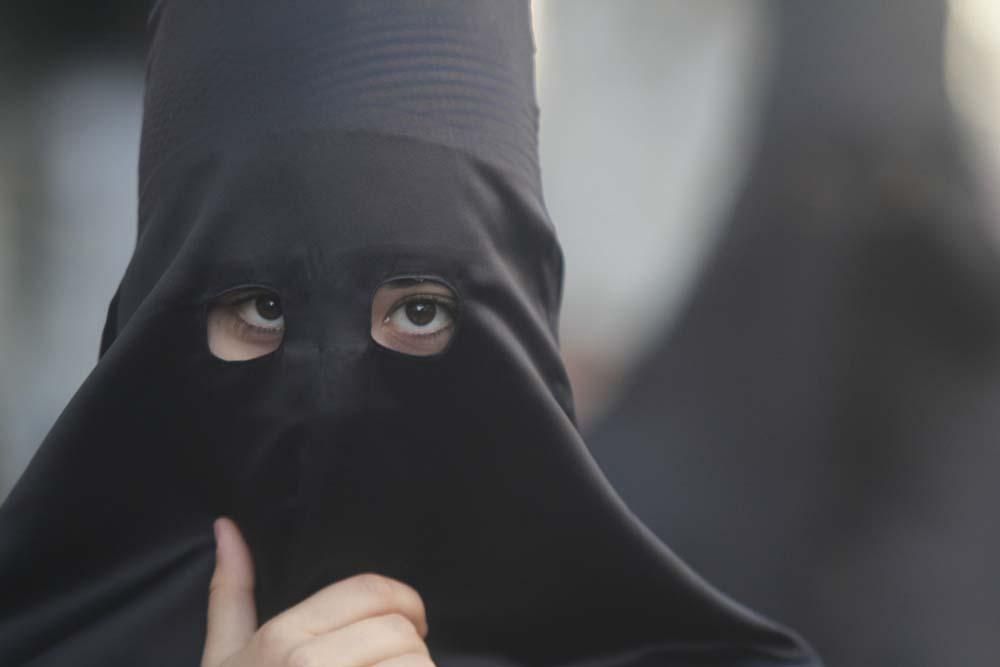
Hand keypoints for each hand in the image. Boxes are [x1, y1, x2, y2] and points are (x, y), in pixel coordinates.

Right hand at [202, 517, 432, 666]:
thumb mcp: (225, 657)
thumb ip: (230, 594)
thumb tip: (227, 527)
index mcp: (281, 639)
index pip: (373, 592)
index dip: (405, 603)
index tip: (408, 622)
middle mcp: (307, 665)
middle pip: (402, 631)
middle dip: (413, 649)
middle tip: (396, 666)